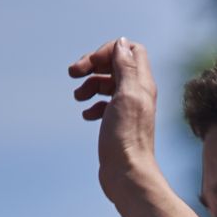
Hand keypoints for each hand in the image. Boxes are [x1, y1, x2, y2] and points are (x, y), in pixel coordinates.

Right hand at [70, 37, 158, 197]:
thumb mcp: (126, 95)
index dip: (108, 50)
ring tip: (78, 97)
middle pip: (115, 64)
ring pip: (107, 84)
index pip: (130, 50)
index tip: (92, 63)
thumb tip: (122, 43)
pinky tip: (87, 116)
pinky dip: (92, 105)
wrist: (127, 174)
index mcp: (142, 84)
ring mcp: (128, 109)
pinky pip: (104, 105)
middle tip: (73, 73)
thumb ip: (126, 67)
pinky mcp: (118, 124)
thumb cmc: (126, 137)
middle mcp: (138, 94)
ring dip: (89, 84)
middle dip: (93, 64)